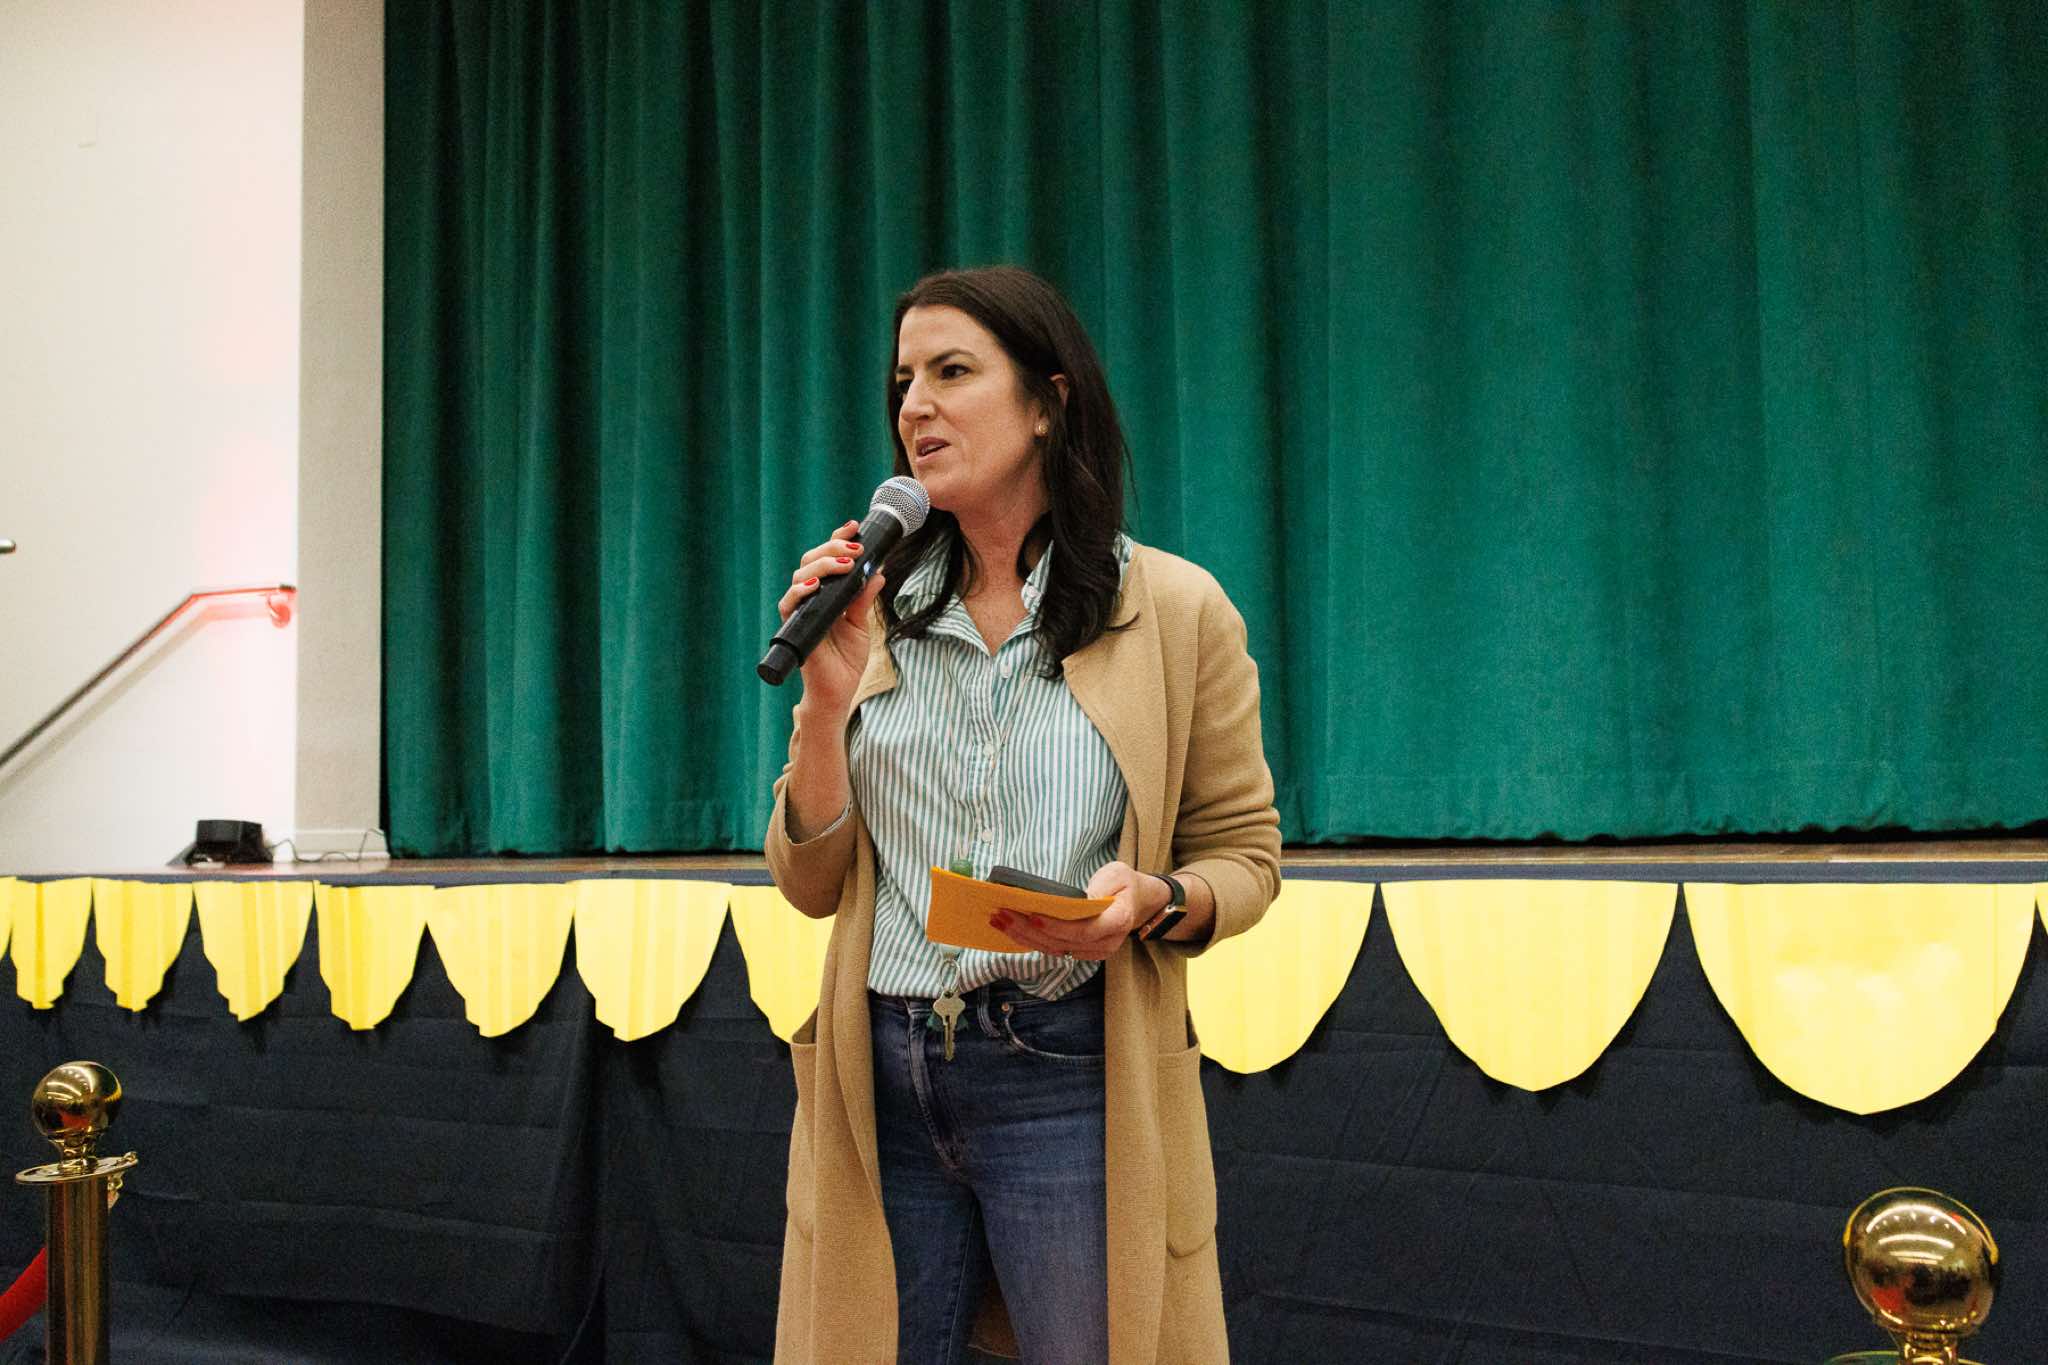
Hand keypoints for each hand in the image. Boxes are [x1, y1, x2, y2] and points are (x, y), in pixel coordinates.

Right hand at [776, 519, 886, 719]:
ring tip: (846, 563)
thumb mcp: (861, 624)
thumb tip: (879, 571)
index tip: (855, 526)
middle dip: (832, 548)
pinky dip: (799, 592)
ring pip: (800, 576)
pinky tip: (814, 586)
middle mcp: (810, 598)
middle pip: (811, 561)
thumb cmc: (846, 660)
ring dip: (822, 566)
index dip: (837, 540)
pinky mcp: (793, 627)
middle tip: (856, 548)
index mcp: (826, 594)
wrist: (837, 692)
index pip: (826, 560)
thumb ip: (864, 598)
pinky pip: (788, 604)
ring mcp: (800, 611)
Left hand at [988, 861, 1170, 960]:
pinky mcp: (1081, 952)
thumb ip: (1099, 886)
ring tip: (999, 920)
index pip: (1085, 930)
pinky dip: (1030, 939)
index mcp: (1119, 921)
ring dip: (1023, 936)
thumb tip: (1069, 900)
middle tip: (1003, 914)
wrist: (1137, 902)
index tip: (1032, 914)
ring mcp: (1093, 952)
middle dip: (1029, 930)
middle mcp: (1106, 943)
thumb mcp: (1116, 874)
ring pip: (1053, 950)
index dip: (1057, 926)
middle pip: (1062, 943)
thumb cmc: (1124, 883)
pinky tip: (1010, 928)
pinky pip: (1053, 949)